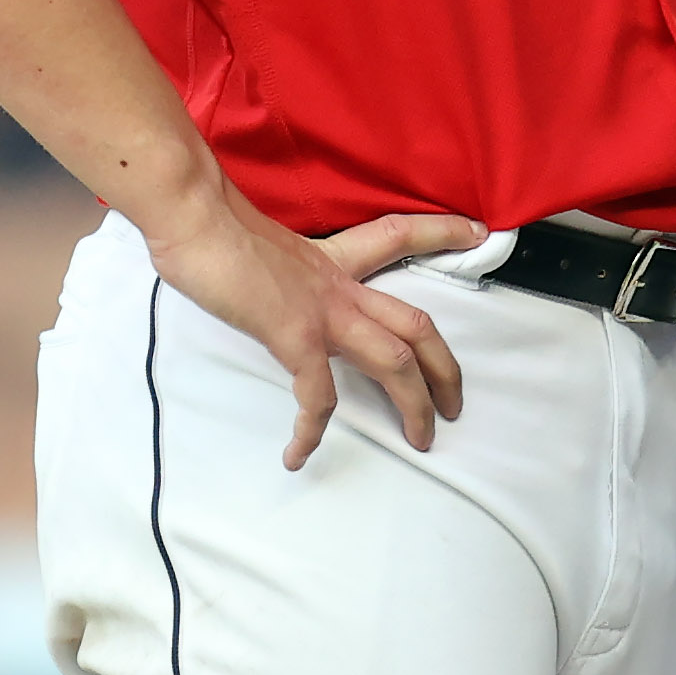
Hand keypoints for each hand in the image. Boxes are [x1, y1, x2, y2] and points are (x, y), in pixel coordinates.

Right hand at [143, 184, 484, 469]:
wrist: (198, 220)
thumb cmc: (216, 228)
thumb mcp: (263, 248)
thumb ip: (278, 269)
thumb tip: (263, 281)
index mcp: (334, 260)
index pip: (401, 236)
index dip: (442, 233)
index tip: (477, 233)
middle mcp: (340, 286)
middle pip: (416, 324)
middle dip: (444, 368)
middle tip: (455, 404)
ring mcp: (323, 312)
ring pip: (394, 361)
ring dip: (413, 404)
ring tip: (419, 438)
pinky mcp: (296, 336)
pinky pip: (318, 394)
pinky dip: (312, 429)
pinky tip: (299, 454)